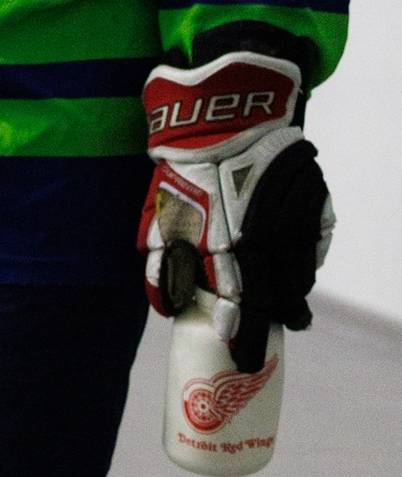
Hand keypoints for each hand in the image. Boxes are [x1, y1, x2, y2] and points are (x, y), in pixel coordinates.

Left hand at [140, 49, 333, 376]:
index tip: (242, 359)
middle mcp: (270, 240)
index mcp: (231, 248)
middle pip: (278, 299)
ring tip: (286, 315)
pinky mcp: (316, 203)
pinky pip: (315, 245)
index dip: (243, 336)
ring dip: (291, 298)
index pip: (242, 307)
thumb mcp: (161, 217)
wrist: (225, 116)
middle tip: (262, 353)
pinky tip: (294, 272)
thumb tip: (168, 308)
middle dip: (271, 329)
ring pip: (300, 276)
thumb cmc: (185, 171)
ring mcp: (297, 222)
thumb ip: (163, 267)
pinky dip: (305, 262)